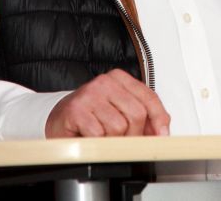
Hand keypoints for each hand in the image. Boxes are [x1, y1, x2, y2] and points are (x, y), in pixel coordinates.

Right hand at [45, 69, 170, 137]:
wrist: (59, 119)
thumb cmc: (91, 116)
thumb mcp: (119, 111)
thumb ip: (142, 117)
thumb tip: (161, 132)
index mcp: (119, 78)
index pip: (148, 97)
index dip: (159, 119)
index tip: (162, 135)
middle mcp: (105, 82)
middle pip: (136, 114)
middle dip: (133, 134)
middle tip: (122, 141)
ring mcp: (90, 94)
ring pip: (119, 127)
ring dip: (112, 139)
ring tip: (101, 135)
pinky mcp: (76, 110)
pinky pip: (99, 134)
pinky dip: (97, 142)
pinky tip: (89, 136)